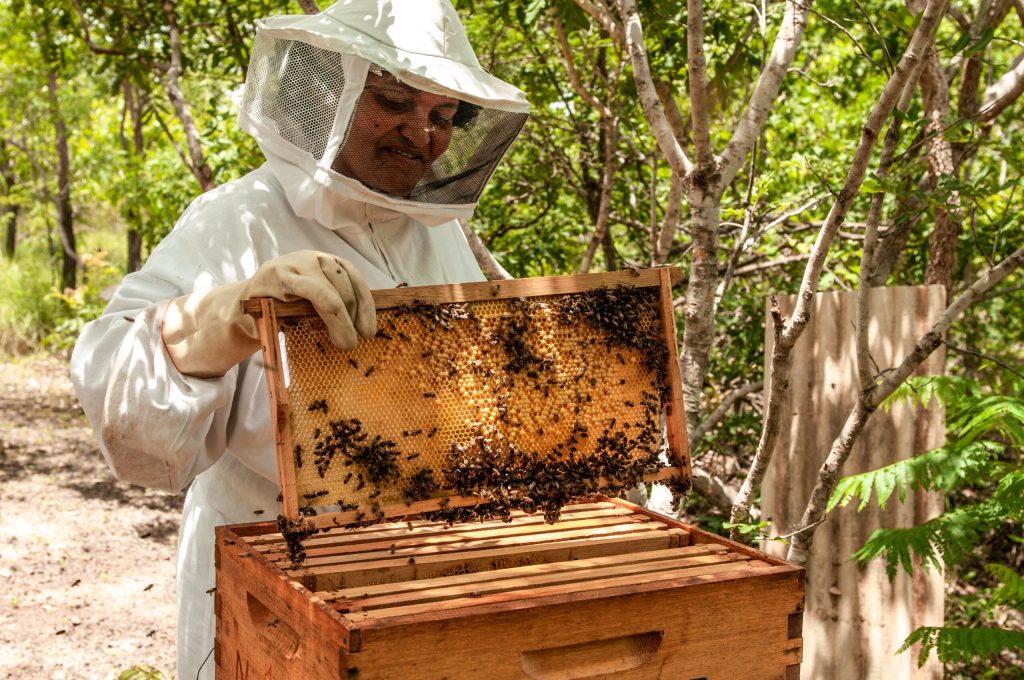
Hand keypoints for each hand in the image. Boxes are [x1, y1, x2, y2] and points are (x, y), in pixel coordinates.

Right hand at [161, 251, 375, 377]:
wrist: (239, 312)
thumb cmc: (282, 312)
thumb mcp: (312, 307)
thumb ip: (335, 307)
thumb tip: (365, 327)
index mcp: (323, 263)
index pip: (353, 277)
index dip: (366, 304)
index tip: (370, 330)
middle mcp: (310, 258)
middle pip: (344, 283)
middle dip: (353, 315)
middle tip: (354, 342)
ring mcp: (291, 265)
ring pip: (328, 292)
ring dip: (340, 320)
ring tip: (344, 343)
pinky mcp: (275, 277)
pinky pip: (308, 293)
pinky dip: (323, 312)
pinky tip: (325, 331)